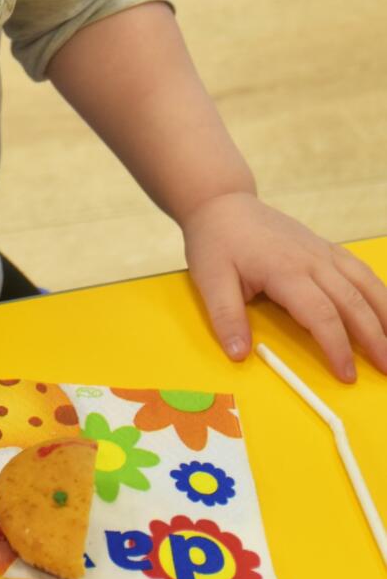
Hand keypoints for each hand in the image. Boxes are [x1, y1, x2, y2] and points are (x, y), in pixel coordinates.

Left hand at [181, 192, 386, 382]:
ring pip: (365, 282)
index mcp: (285, 269)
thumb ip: (226, 317)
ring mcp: (321, 250)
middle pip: (353, 301)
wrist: (223, 202)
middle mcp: (311, 259)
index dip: (337, 347)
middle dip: (375, 338)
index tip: (347, 376)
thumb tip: (239, 355)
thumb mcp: (209, 279)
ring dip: (386, 314)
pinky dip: (379, 291)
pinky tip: (386, 311)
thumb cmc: (216, 242)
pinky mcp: (324, 247)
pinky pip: (359, 269)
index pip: (321, 314)